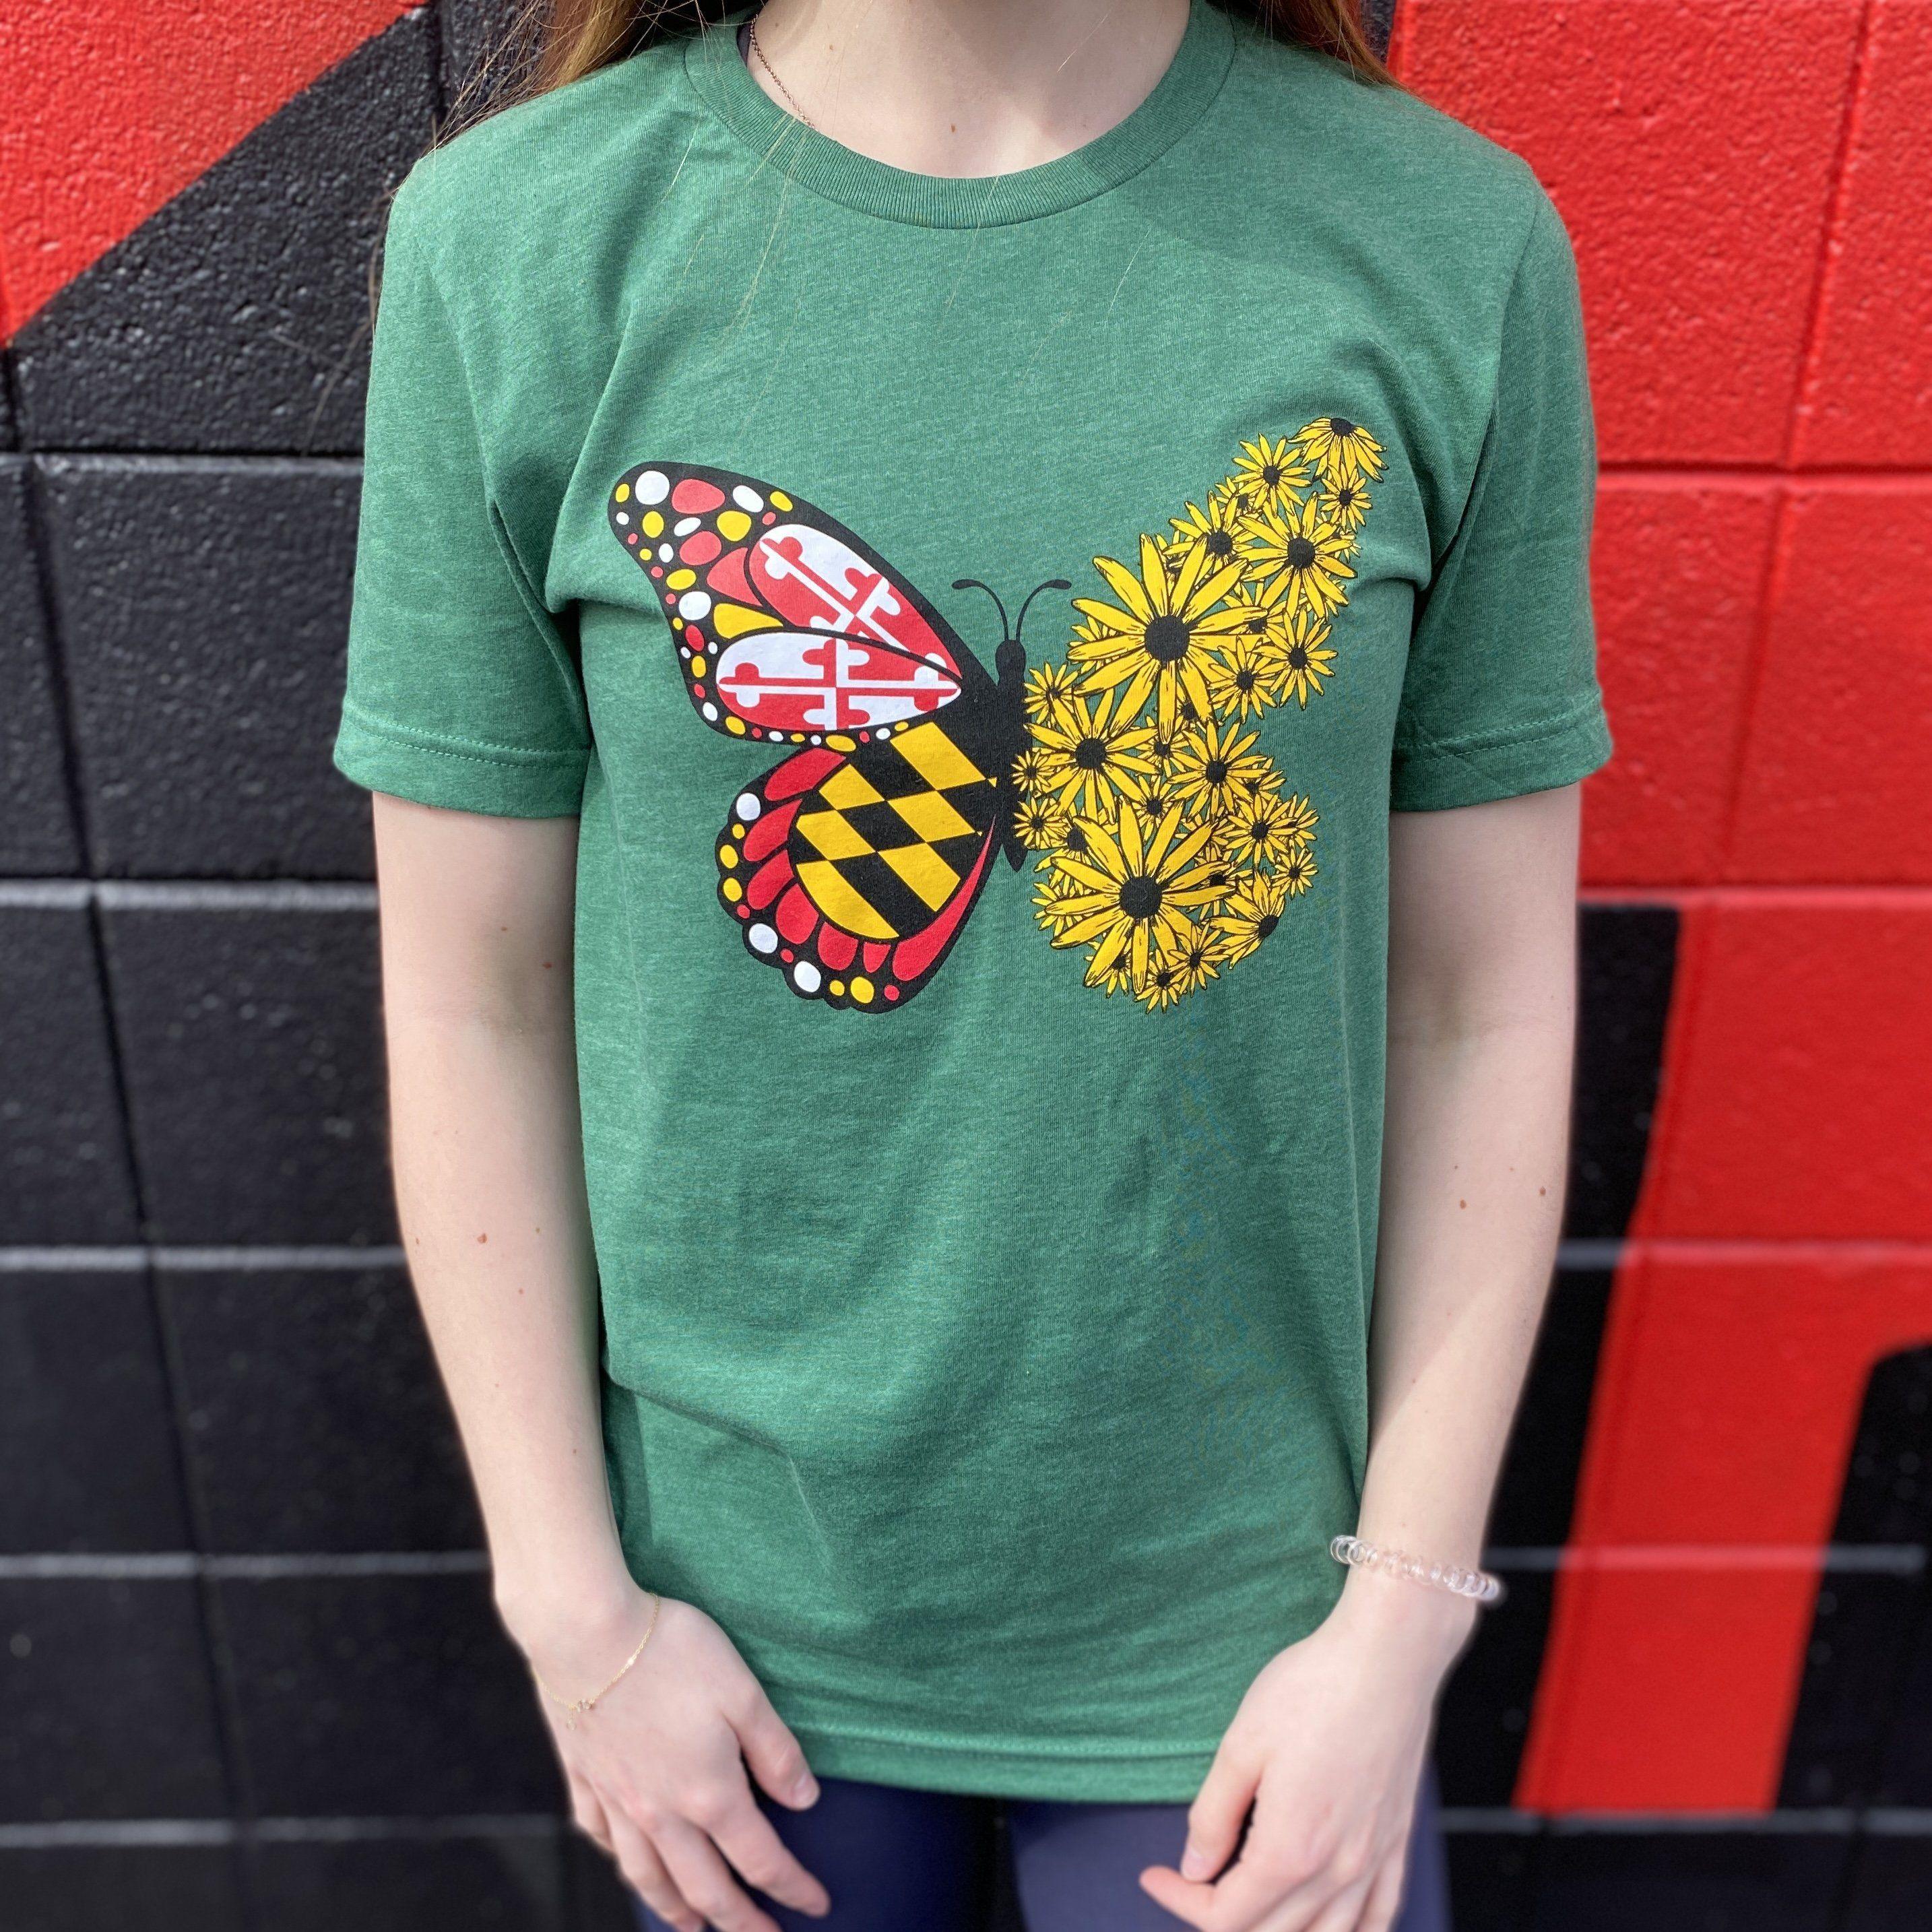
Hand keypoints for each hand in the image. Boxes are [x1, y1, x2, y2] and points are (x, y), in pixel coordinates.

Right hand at [518, 1583, 828, 1931]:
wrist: (585, 1634)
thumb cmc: (671, 1652)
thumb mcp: (743, 1692)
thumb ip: (776, 1751)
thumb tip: (805, 1801)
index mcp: (709, 1792)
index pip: (760, 1859)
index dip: (793, 1887)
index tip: (818, 1906)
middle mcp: (661, 1813)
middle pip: (705, 1887)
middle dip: (739, 1922)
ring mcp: (616, 1800)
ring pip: (648, 1876)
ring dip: (676, 1910)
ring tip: (693, 1928)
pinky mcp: (584, 1778)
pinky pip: (601, 1838)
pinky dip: (620, 1861)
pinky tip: (629, 1863)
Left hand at [1140, 1576, 1475, 1931]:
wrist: (1387, 1658)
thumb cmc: (1311, 1690)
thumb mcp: (1241, 1746)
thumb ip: (1212, 1816)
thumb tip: (1193, 1868)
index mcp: (1290, 1850)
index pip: (1225, 1918)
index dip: (1182, 1902)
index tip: (1155, 1874)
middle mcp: (1337, 1872)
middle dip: (1219, 1917)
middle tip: (1191, 1881)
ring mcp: (1374, 1862)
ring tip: (1246, 1902)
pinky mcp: (1398, 1844)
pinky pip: (1379, 1921)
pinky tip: (1325, 1924)